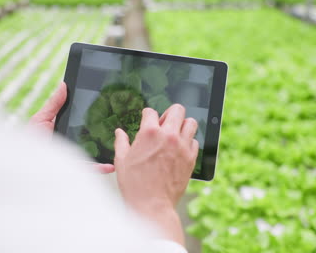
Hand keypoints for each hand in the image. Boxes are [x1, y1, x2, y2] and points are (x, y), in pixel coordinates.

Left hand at [29, 82, 114, 173]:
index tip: (111, 107)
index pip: (85, 123)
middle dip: (108, 135)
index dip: (98, 117)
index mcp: (68, 130)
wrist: (21, 162)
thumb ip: (54, 104)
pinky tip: (110, 166)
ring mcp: (76, 155)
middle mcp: (74, 143)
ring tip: (121, 146)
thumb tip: (64, 85)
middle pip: (94, 138)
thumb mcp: (41, 119)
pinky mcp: (74, 166)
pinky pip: (89, 168)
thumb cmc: (28, 141)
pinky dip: (100, 168)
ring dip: (109, 152)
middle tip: (123, 127)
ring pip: (96, 153)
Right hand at [114, 104, 198, 245]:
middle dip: (170, 114)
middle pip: (177, 110)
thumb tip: (120, 132)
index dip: (147, 115)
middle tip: (165, 123)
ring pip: (191, 122)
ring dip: (183, 125)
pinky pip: (195, 141)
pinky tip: (180, 149)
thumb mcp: (122, 161)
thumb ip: (121, 142)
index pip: (151, 111)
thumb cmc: (134, 185)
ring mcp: (182, 146)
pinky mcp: (191, 158)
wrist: (152, 205)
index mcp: (149, 133)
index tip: (147, 120)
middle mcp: (168, 136)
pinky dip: (189, 142)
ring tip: (176, 133)